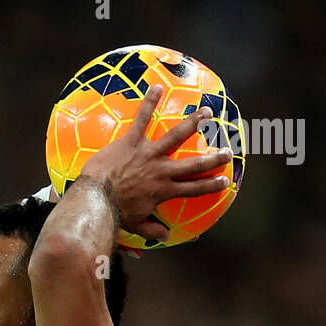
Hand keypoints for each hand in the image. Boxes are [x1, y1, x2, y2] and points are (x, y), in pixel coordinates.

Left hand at [78, 84, 232, 242]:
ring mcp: (148, 154)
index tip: (226, 181)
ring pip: (176, 136)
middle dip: (214, 158)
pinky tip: (156, 87)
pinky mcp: (132, 142)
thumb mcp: (135, 225)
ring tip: (208, 112)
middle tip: (228, 151)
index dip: (212, 185)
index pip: (194, 189)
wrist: (96, 199)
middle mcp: (162, 171)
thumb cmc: (114, 213)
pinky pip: (142, 119)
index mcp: (164, 191)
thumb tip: (165, 237)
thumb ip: (152, 230)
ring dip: (193, 123)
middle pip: (194, 164)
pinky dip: (149, 103)